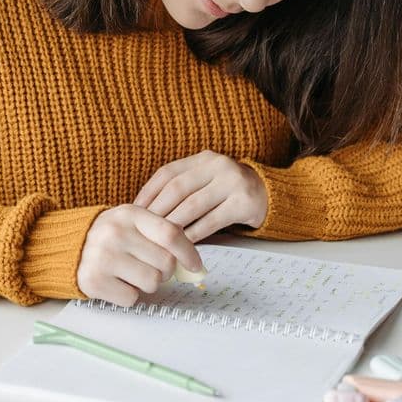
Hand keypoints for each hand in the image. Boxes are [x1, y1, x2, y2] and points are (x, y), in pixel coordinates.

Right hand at [76, 205, 205, 306]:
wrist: (65, 247)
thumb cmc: (108, 236)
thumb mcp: (131, 223)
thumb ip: (161, 235)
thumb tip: (194, 263)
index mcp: (129, 214)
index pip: (170, 234)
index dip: (188, 253)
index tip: (195, 265)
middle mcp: (115, 233)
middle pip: (165, 263)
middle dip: (164, 271)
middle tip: (148, 265)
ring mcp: (103, 258)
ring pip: (152, 283)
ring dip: (146, 284)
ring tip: (130, 273)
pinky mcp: (94, 281)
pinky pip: (132, 298)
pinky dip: (127, 294)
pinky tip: (115, 282)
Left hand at [133, 150, 269, 243]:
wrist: (268, 195)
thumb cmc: (228, 191)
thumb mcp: (206, 180)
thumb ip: (183, 188)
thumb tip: (145, 210)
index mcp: (203, 158)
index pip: (167, 173)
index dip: (148, 192)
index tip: (133, 210)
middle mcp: (218, 165)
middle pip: (177, 188)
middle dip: (157, 210)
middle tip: (142, 229)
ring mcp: (233, 182)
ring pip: (193, 205)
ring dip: (173, 224)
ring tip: (159, 238)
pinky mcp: (244, 202)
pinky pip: (212, 220)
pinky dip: (195, 233)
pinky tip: (183, 243)